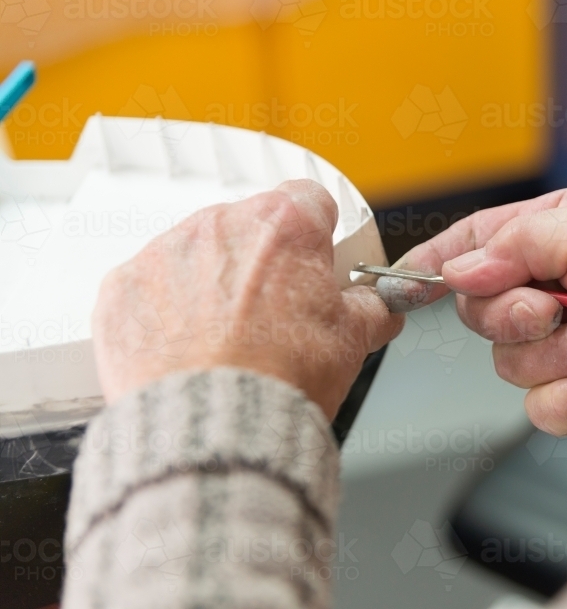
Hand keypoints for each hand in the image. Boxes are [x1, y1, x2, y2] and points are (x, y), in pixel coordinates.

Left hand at [91, 180, 402, 418]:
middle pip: (249, 227)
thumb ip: (372, 307)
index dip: (317, 235)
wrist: (214, 429)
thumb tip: (381, 304)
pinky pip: (149, 287)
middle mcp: (221, 224)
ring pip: (197, 254)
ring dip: (212, 283)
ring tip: (226, 339)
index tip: (316, 262)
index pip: (309, 200)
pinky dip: (165, 311)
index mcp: (285, 225)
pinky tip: (185, 349)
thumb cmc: (281, 380)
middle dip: (262, 262)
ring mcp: (165, 253)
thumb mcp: (353, 340)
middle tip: (275, 315)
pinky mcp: (121, 288)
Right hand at [382, 186, 566, 437]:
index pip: (473, 246)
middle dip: (514, 314)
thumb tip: (460, 269)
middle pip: (479, 314)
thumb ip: (518, 242)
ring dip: (563, 354)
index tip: (407, 278)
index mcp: (550, 239)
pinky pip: (543, 410)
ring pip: (509, 367)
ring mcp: (565, 346)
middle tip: (554, 306)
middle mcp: (550, 291)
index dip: (438, 262)